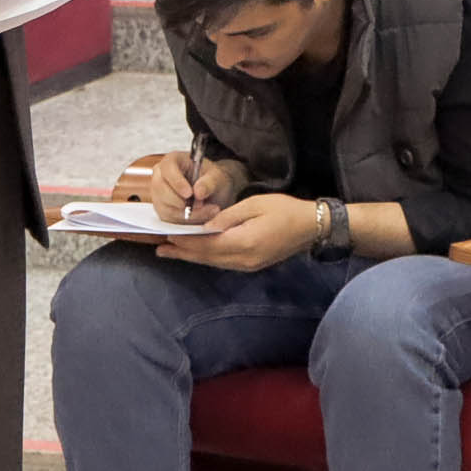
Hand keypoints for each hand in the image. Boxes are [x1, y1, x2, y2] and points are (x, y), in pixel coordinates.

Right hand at [150, 149, 242, 224]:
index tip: (189, 194)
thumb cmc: (213, 179)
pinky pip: (170, 220)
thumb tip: (198, 191)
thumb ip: (209, 182)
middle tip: (202, 205)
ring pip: (165, 208)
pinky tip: (202, 216)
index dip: (176, 182)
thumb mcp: (218, 177)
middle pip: (160, 190)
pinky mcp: (163, 210)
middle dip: (181, 202)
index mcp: (173, 161)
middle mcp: (161, 176)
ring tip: (209, 210)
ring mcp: (159, 195)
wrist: (215, 192)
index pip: (167, 169)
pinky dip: (187, 221)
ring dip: (188, 214)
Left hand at [157, 193, 317, 270]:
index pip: (207, 244)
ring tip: (171, 252)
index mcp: (244, 242)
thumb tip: (205, 225)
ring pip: (213, 262)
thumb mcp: (254, 205)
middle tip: (160, 248)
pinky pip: (223, 263)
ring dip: (192, 257)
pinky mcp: (251, 265)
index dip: (186, 241)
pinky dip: (207, 258)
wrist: (310, 227)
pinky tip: (197, 253)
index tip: (168, 236)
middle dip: (183, 252)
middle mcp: (243, 259)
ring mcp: (248, 265)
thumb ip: (227, 217)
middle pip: (207, 257)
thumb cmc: (284, 210)